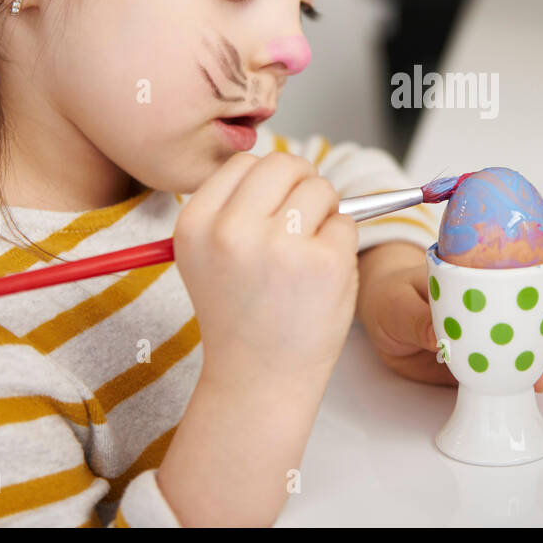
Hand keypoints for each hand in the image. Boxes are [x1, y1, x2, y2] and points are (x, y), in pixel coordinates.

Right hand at [173, 151, 358, 387]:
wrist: (258, 380)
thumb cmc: (242, 316)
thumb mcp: (210, 257)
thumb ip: (237, 208)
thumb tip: (291, 167)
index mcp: (195, 224)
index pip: (244, 162)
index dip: (269, 182)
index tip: (273, 209)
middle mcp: (231, 230)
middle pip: (286, 164)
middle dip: (303, 185)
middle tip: (302, 224)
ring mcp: (279, 246)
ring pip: (322, 188)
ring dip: (325, 214)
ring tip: (307, 256)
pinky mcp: (323, 263)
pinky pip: (346, 224)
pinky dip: (341, 245)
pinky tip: (321, 278)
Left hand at [357, 242, 542, 392]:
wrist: (380, 318)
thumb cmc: (389, 295)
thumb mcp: (396, 303)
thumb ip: (417, 320)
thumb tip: (441, 339)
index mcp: (476, 274)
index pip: (522, 278)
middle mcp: (490, 301)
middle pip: (533, 312)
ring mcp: (486, 330)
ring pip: (523, 342)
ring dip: (536, 360)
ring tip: (539, 381)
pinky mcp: (478, 357)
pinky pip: (502, 367)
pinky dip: (516, 378)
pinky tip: (523, 388)